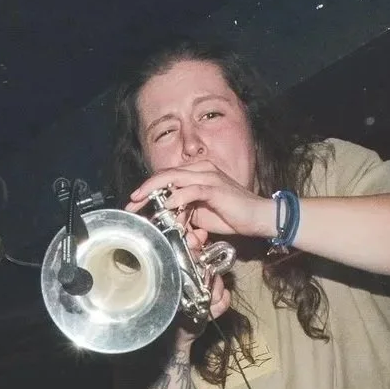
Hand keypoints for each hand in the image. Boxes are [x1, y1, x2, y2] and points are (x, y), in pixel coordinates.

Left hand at [129, 165, 273, 240]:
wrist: (258, 217)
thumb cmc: (231, 215)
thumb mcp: (201, 214)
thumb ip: (184, 211)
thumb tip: (166, 218)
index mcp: (198, 173)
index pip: (167, 176)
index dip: (148, 188)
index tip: (134, 201)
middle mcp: (202, 170)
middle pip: (166, 174)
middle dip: (146, 188)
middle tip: (131, 201)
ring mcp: (209, 177)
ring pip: (175, 178)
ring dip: (155, 190)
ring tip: (141, 200)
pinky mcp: (216, 188)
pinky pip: (192, 190)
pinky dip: (177, 197)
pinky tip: (166, 206)